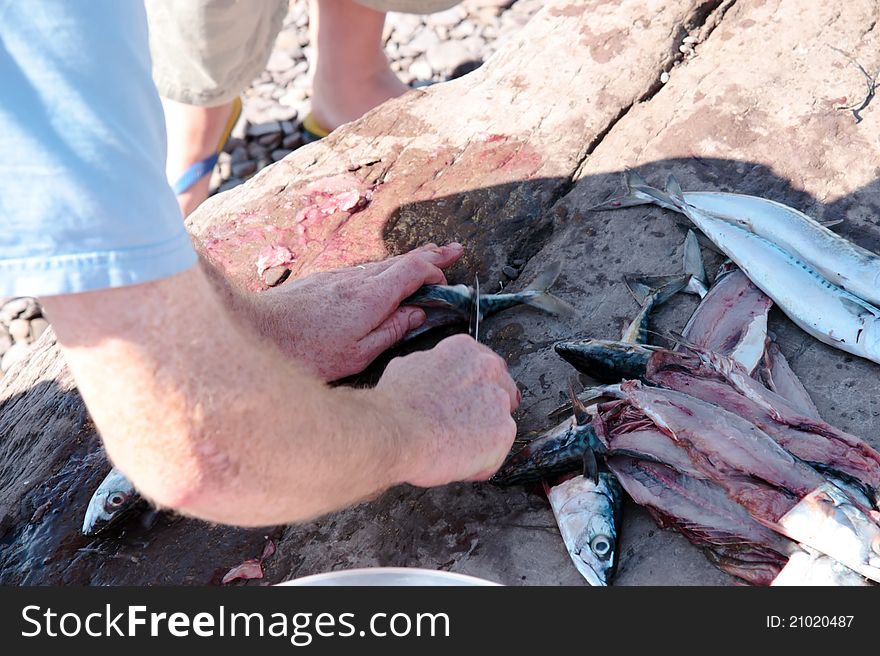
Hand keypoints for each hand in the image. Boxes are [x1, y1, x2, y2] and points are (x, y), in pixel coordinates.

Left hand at [257, 243, 461, 380]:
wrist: (253, 334)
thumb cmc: (305, 353)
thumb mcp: (358, 355)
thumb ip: (392, 331)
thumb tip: (416, 313)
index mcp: (371, 297)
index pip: (413, 270)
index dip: (435, 271)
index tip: (448, 279)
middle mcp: (356, 280)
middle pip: (400, 260)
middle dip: (430, 255)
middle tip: (453, 250)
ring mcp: (337, 277)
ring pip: (380, 265)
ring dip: (407, 262)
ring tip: (426, 259)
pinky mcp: (321, 281)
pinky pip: (361, 271)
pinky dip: (382, 270)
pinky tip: (385, 277)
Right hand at [376, 334, 519, 485]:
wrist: (394, 433)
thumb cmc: (395, 406)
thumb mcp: (406, 369)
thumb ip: (429, 370)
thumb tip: (428, 378)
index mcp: (463, 351)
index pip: (483, 366)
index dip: (473, 387)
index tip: (464, 400)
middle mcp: (487, 370)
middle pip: (500, 390)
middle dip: (484, 409)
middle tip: (460, 425)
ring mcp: (499, 402)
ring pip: (498, 424)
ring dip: (481, 437)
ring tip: (452, 446)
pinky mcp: (503, 433)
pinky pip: (494, 454)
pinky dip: (478, 463)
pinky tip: (456, 462)